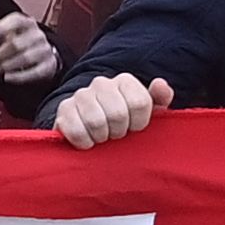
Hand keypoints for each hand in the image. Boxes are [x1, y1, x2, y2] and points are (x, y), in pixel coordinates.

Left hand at [0, 12, 54, 83]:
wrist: (42, 56)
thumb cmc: (20, 43)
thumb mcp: (3, 36)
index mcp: (26, 23)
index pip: (16, 20)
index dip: (1, 28)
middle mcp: (38, 35)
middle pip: (18, 43)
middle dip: (2, 53)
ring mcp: (45, 50)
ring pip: (26, 58)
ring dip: (8, 65)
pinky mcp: (49, 66)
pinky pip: (35, 72)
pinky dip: (19, 77)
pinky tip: (7, 77)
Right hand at [53, 72, 171, 149]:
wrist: (91, 130)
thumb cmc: (125, 123)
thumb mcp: (148, 113)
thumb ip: (160, 99)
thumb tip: (160, 85)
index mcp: (124, 81)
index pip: (139, 103)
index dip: (139, 123)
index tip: (134, 127)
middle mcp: (101, 83)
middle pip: (118, 114)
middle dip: (119, 132)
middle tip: (116, 134)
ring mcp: (80, 95)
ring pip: (97, 122)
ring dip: (102, 138)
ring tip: (102, 137)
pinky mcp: (63, 111)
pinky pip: (77, 132)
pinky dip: (85, 143)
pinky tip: (88, 140)